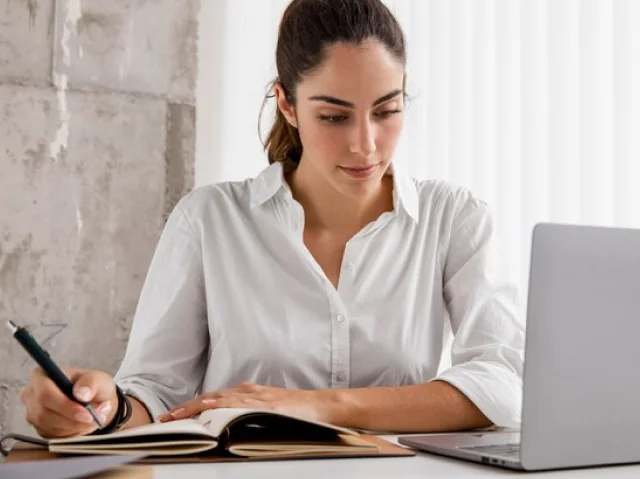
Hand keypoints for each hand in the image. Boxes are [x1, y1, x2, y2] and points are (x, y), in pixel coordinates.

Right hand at [20, 367, 117, 438]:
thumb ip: (91, 383)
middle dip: (73, 420)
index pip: (45, 394)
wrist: (94, 400)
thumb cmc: (92, 385)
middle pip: (44, 414)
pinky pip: (53, 436)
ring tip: (95, 419)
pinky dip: (72, 433)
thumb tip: (81, 393)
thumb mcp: (97, 379)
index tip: (86, 414)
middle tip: (96, 419)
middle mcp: (31, 395)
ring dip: (75, 427)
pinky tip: (84, 424)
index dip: (65, 406)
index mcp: (41, 376)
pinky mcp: (39, 428)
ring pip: (49, 427)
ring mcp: (33, 413)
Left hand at [157, 382, 333, 423]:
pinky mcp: (265, 403)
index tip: (172, 417)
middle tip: (164, 419)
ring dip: (195, 407)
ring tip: (176, 416)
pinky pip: (238, 403)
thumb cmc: (297, 412)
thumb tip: (227, 428)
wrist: (323, 406)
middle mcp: (247, 392)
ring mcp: (256, 397)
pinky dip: (221, 404)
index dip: (190, 408)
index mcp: (246, 394)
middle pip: (209, 398)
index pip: (212, 400)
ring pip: (218, 399)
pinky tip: (208, 408)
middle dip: (185, 408)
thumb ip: (248, 416)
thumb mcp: (267, 413)